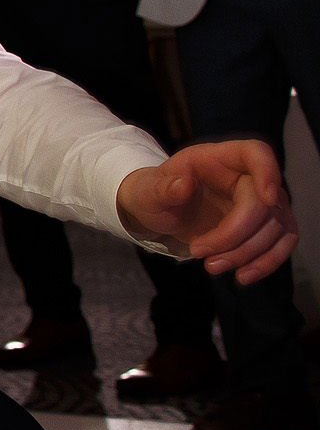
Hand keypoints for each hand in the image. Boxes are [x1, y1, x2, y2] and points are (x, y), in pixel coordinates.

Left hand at [117, 139, 296, 283]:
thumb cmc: (155, 193)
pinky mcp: (265, 226)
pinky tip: (244, 275)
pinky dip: (266, 262)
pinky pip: (281, 243)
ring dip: (248, 253)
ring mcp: (260, 202)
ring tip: (212, 267)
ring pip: (275, 228)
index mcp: (219, 157)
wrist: (160, 211)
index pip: (256, 153)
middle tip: (199, 253)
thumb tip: (182, 184)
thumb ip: (163, 188)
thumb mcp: (149, 190)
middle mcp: (246, 176)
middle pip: (264, 203)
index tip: (266, 198)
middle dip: (235, 235)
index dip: (268, 172)